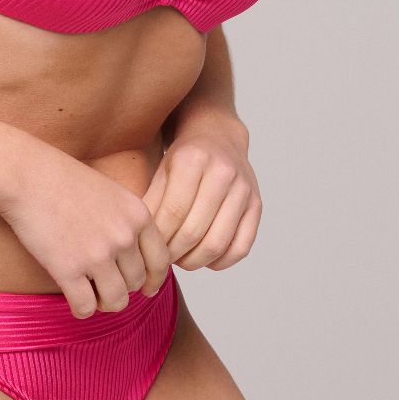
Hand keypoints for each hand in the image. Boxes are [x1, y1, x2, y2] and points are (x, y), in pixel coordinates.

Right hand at [0, 144, 172, 318]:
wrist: (26, 175)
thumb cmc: (63, 180)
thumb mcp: (112, 192)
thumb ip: (129, 221)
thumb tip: (137, 257)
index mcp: (138, 215)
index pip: (161, 261)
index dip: (154, 281)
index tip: (146, 289)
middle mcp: (123, 236)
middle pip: (136, 283)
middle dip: (122, 289)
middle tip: (104, 286)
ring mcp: (97, 254)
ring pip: (116, 301)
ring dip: (104, 304)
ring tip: (91, 296)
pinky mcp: (68, 269)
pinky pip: (86, 307)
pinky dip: (82, 310)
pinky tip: (74, 302)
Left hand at [141, 118, 260, 271]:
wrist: (218, 137)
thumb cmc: (185, 158)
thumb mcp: (161, 171)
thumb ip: (151, 203)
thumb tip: (142, 241)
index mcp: (193, 159)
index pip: (173, 212)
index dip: (159, 237)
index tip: (150, 247)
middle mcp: (222, 172)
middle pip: (194, 231)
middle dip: (173, 252)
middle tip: (163, 258)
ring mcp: (243, 189)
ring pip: (217, 243)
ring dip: (194, 261)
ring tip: (181, 259)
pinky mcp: (256, 205)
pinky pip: (241, 247)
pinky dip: (220, 262)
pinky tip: (205, 259)